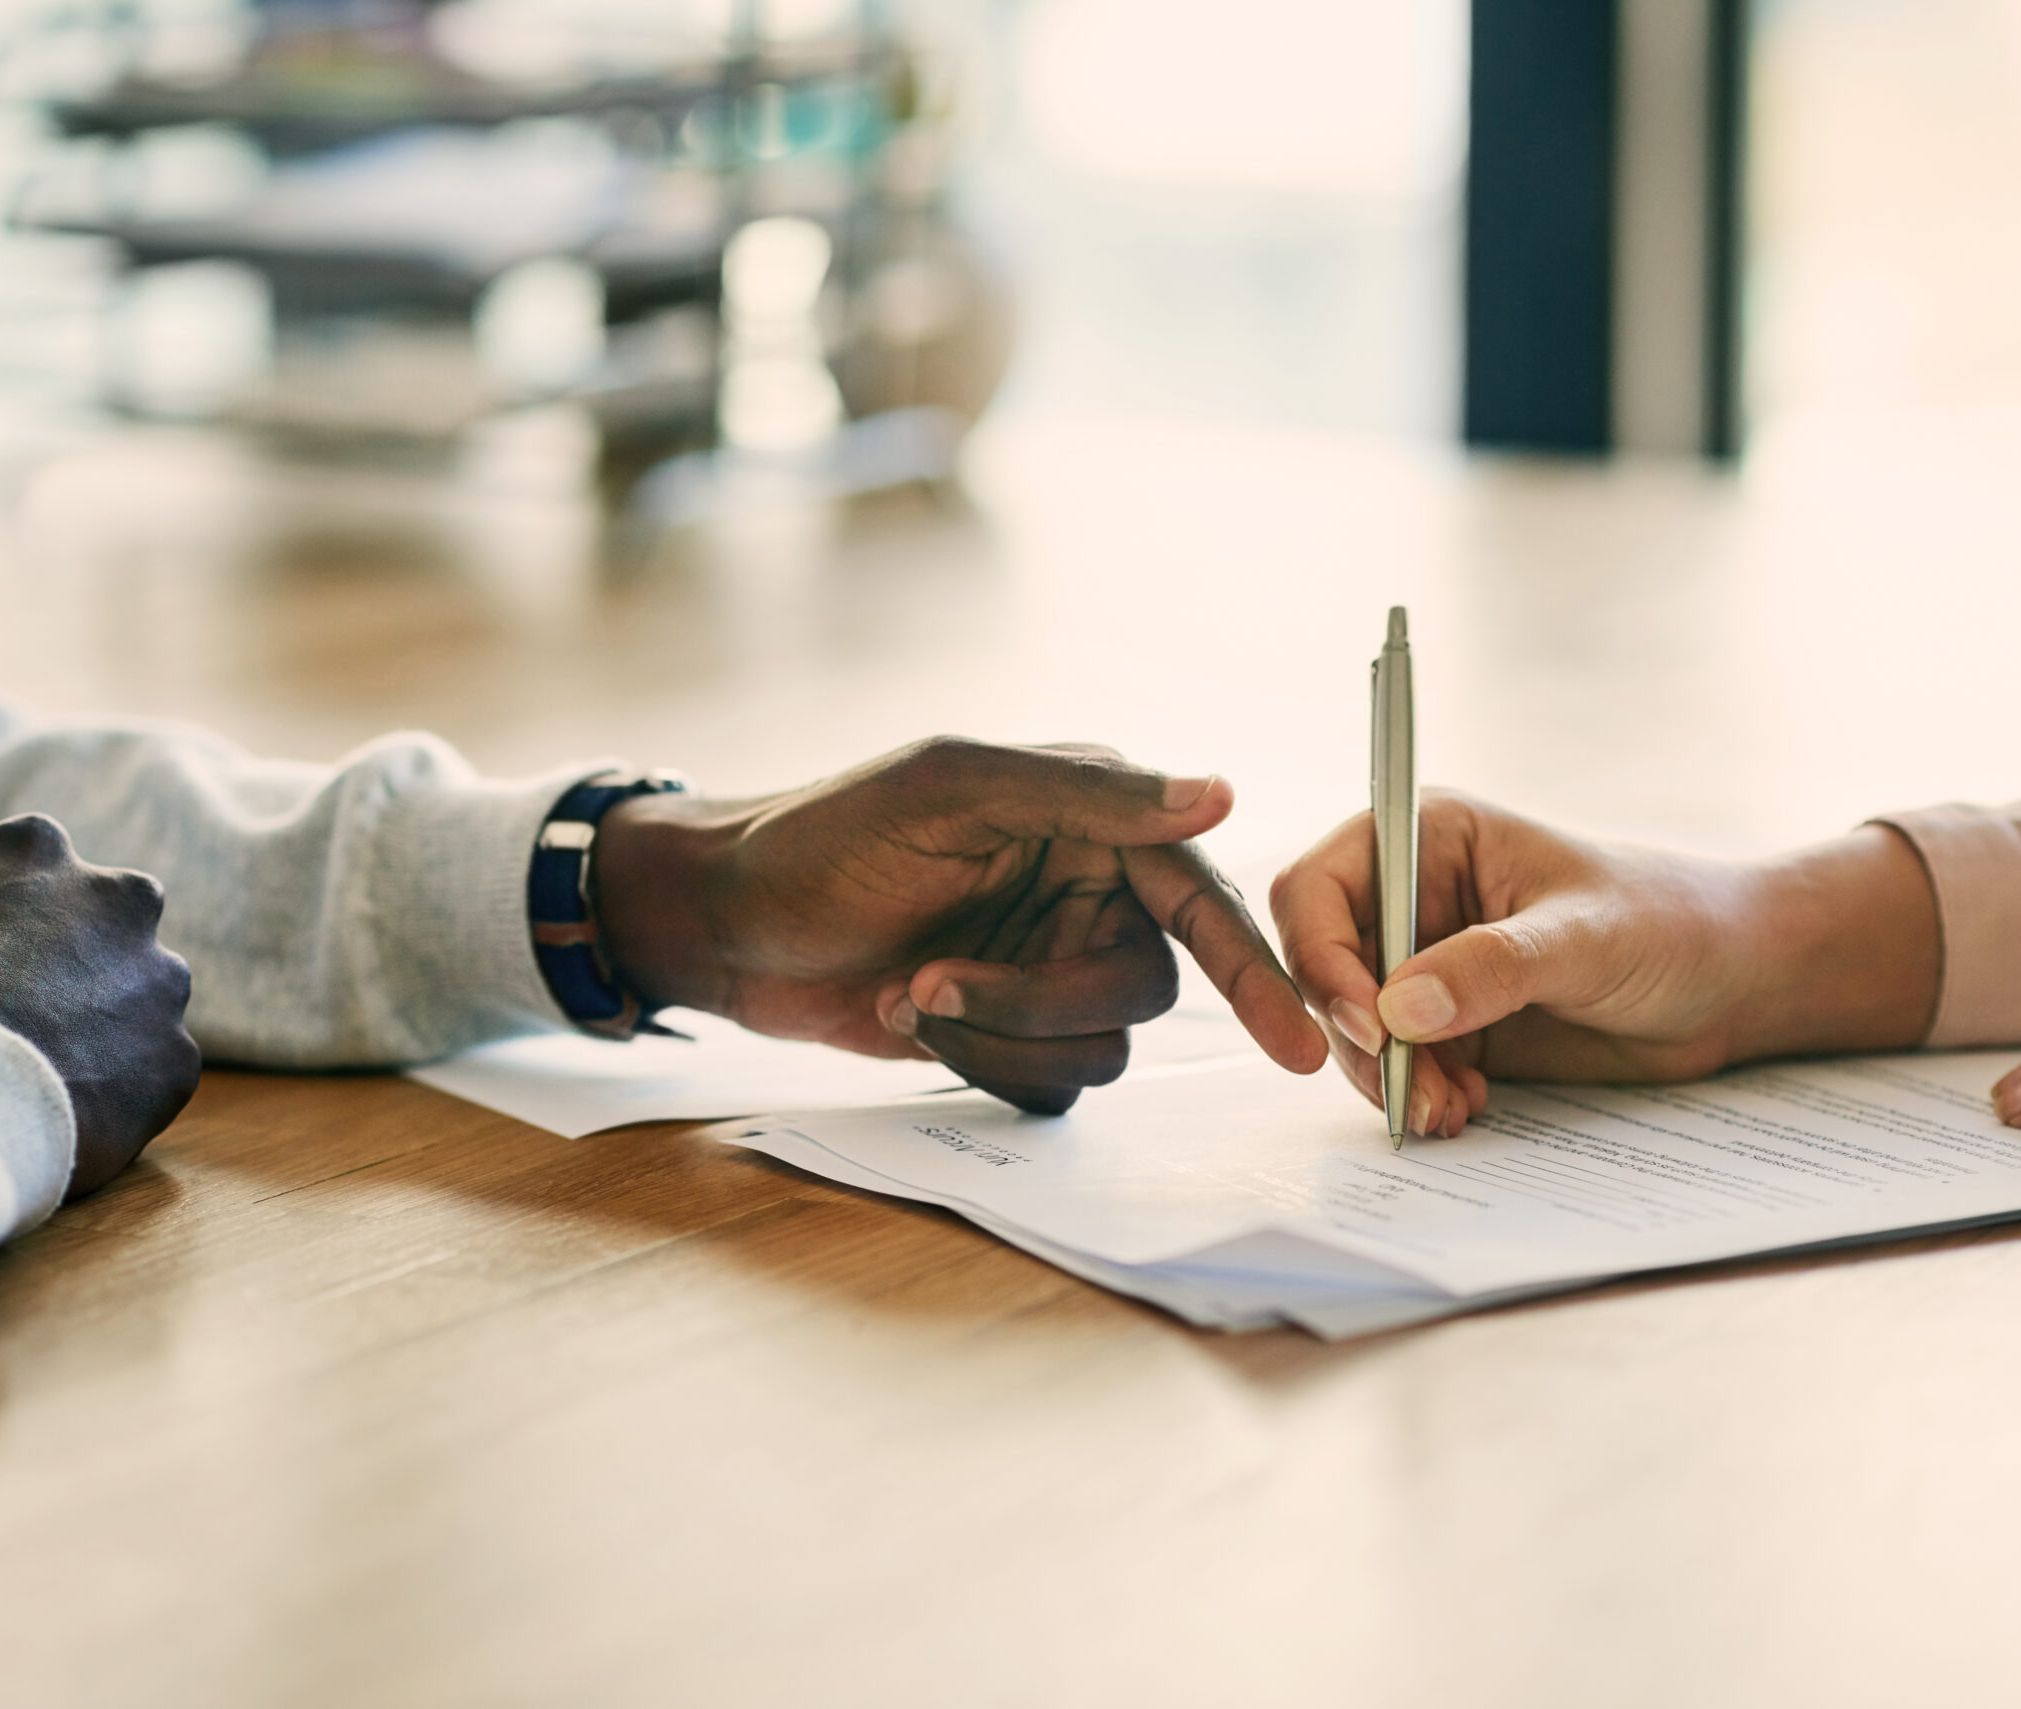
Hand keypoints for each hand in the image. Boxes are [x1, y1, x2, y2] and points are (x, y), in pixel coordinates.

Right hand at [0, 816, 200, 1197]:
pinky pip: (156, 1074)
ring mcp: (159, 980)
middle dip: (81, 959)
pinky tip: (72, 1119)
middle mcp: (118, 898)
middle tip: (26, 1012)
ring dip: (111, 1027)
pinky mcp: (178, 1056)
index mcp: (31, 850)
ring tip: (46, 1073)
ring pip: (145, 999)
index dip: (0, 916)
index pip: (29, 864)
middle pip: (110, 922)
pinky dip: (124, 1096)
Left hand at [593, 737, 1326, 1112]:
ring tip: (903, 995)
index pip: (1198, 898)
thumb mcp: (949, 791)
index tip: (1295, 1041)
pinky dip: (981, 1066)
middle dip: (1039, 1002)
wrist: (724, 924)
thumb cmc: (824, 838)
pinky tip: (903, 1018)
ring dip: (998, 1037)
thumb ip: (1087, 795)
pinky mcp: (1007, 1033)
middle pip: (1143, 988)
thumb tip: (1217, 791)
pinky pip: (1051, 1086)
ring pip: (1099, 1048)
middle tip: (931, 987)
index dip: (1254, 969)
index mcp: (1090, 821)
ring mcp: (1047, 970)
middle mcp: (1085, 895)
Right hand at [1269, 793, 1939, 1135]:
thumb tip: (1397, 1008)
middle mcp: (1410, 899)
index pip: (1318, 890)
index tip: (1365, 1022)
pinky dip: (1416, 1097)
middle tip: (1408, 1088)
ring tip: (1448, 1111)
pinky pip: (1396, 1068)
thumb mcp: (1584, 939)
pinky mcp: (1448, 1027)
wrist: (1732, 986)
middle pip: (1322, 969)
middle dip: (1356, 1036)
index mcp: (1425, 839)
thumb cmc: (1670, 923)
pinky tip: (1464, 1111)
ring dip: (1388, 1079)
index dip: (1320, 956)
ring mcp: (1424, 966)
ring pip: (1353, 1031)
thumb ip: (1491, 968)